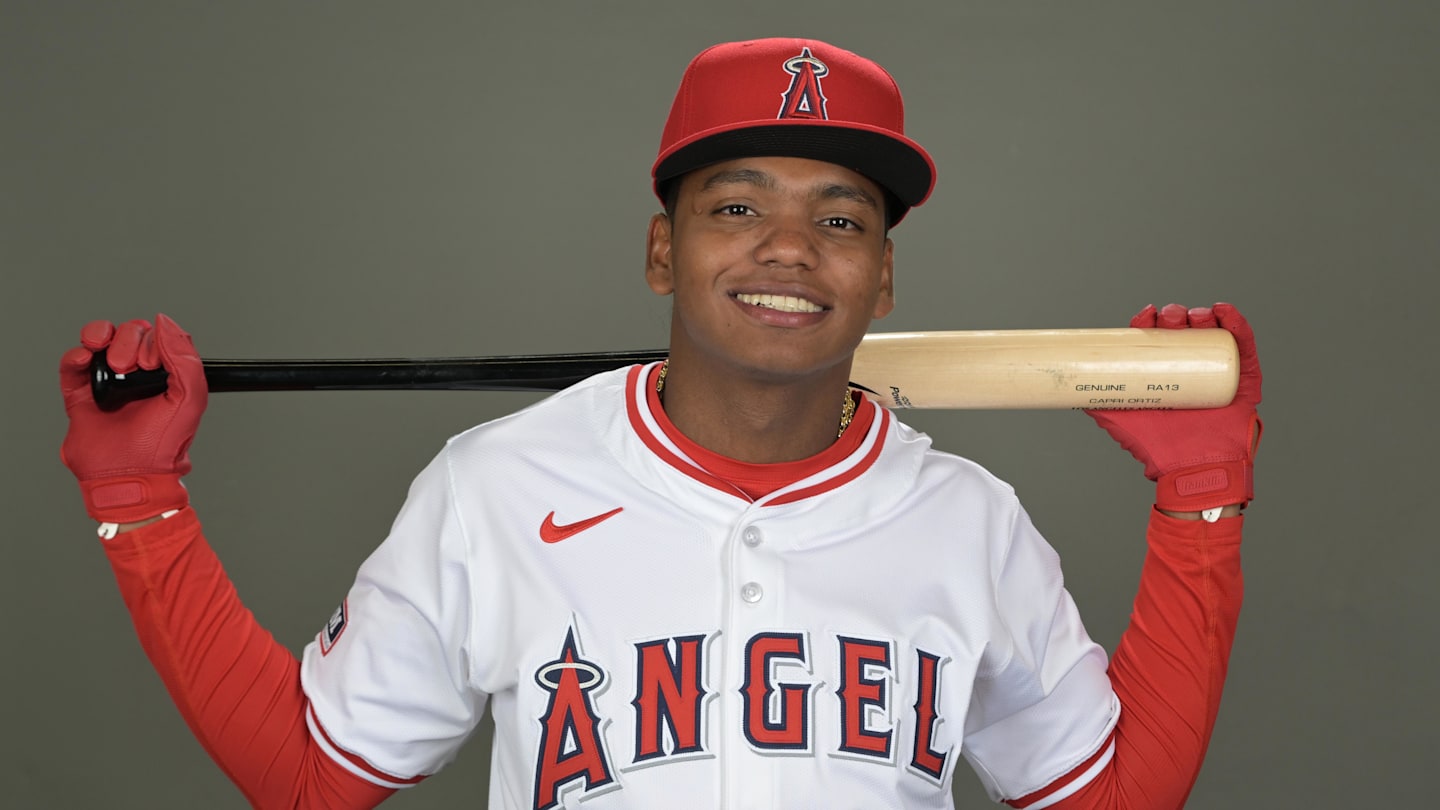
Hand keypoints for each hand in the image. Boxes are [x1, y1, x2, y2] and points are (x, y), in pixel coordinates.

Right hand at [59, 314, 207, 522]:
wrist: (130, 476)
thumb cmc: (163, 445)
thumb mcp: (190, 399)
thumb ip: (185, 359)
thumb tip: (165, 323)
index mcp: (166, 375)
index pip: (157, 337)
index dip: (153, 341)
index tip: (152, 364)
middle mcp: (138, 376)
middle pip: (129, 334)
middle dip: (129, 343)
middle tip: (130, 368)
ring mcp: (108, 383)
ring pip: (101, 341)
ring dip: (101, 337)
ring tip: (109, 361)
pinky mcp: (81, 395)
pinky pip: (73, 364)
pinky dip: (75, 355)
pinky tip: (84, 359)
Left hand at [1085, 303, 1261, 513]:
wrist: (1192, 469)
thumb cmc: (1158, 447)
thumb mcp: (1121, 420)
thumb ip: (1098, 403)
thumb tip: (1072, 389)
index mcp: (1165, 372)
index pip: (1157, 339)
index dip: (1150, 323)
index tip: (1145, 317)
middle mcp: (1192, 367)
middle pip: (1184, 330)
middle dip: (1176, 316)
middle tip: (1169, 319)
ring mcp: (1219, 369)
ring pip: (1212, 332)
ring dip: (1202, 316)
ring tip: (1194, 317)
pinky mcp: (1244, 378)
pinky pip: (1243, 345)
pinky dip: (1236, 324)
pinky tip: (1223, 312)